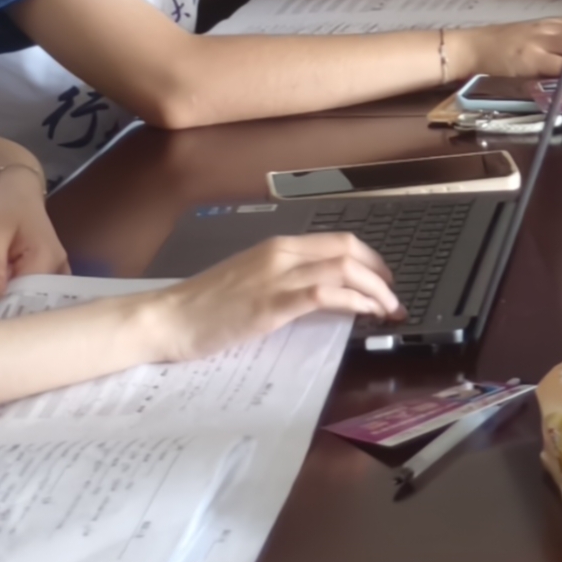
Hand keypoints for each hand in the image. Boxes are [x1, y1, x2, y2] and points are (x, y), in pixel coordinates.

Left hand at [0, 162, 65, 302]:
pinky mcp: (45, 274)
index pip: (30, 296)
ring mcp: (55, 273)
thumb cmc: (3, 206)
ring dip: (13, 309)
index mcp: (47, 259)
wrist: (15, 190)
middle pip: (35, 301)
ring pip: (34, 299)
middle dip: (11, 314)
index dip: (8, 311)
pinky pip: (32, 293)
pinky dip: (16, 300)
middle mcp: (58, 269)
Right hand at [143, 234, 403, 360]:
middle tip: (394, 297)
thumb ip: (284, 280)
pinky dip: (354, 301)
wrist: (167, 319)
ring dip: (375, 290)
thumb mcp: (250, 282)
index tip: (385, 279)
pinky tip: (365, 313)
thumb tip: (321, 292)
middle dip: (381, 274)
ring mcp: (276, 277)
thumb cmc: (204, 306)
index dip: (371, 259)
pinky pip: (324, 294)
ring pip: (343, 269)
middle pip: (349, 251)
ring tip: (388, 309)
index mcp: (276, 247)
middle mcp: (280, 254)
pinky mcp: (271, 304)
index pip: (338, 241)